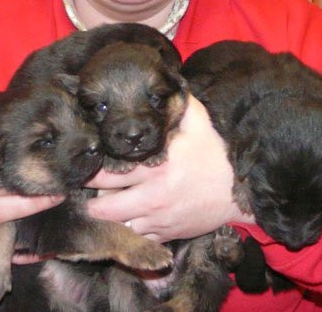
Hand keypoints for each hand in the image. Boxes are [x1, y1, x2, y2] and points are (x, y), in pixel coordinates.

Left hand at [85, 94, 255, 241]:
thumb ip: (178, 102)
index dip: (91, 172)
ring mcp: (159, 220)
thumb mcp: (199, 122)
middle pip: (105, 207)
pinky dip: (124, 231)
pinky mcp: (165, 235)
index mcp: (157, 168)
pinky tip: (120, 219)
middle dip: (89, 199)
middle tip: (82, 189)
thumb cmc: (215, 154)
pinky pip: (135, 239)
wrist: (239, 191)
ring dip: (105, 218)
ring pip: (117, 227)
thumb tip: (162, 81)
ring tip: (97, 206)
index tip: (85, 166)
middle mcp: (154, 197)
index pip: (109, 175)